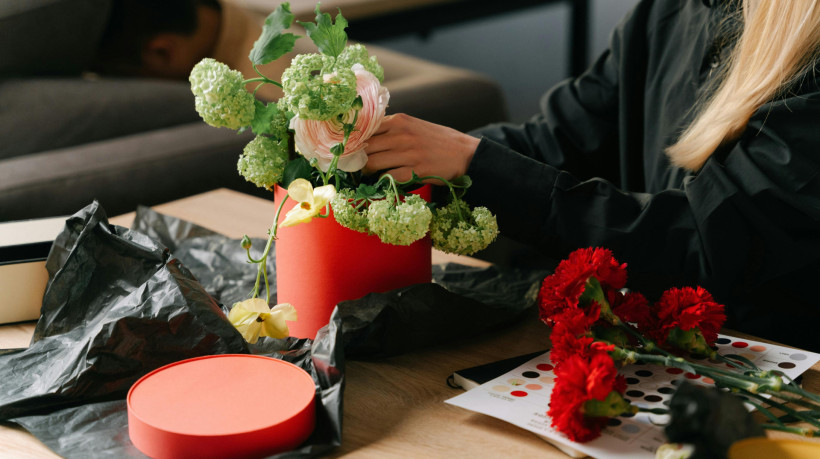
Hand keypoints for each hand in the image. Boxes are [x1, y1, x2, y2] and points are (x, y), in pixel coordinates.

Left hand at [364, 113, 479, 181]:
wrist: (465, 153)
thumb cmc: (439, 140)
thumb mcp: (415, 125)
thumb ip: (393, 128)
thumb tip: (365, 136)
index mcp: (400, 120)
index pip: (365, 128)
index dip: (353, 140)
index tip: (349, 149)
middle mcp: (401, 134)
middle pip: (364, 147)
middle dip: (357, 158)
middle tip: (356, 165)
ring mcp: (408, 153)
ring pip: (372, 163)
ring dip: (366, 172)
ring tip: (368, 174)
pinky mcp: (415, 171)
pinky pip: (387, 178)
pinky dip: (381, 182)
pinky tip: (382, 182)